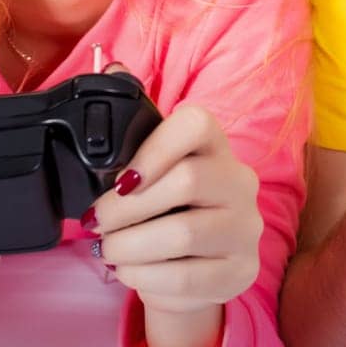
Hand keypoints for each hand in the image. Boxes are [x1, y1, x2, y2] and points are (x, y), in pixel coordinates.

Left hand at [88, 103, 262, 315]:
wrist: (191, 276)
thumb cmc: (162, 215)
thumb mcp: (148, 175)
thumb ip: (130, 133)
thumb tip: (111, 68)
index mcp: (216, 148)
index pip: (198, 124)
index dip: (156, 147)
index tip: (121, 179)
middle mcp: (240, 182)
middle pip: (187, 181)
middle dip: (127, 207)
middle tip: (99, 223)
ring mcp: (246, 229)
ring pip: (182, 234)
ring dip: (130, 246)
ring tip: (109, 250)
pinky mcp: (241, 271)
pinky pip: (186, 277)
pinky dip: (144, 277)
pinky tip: (129, 271)